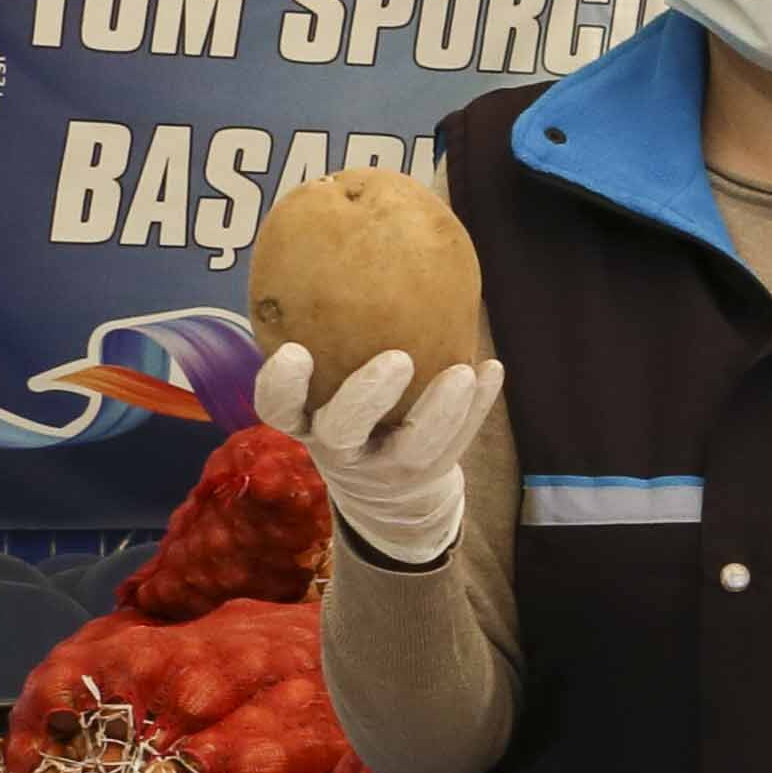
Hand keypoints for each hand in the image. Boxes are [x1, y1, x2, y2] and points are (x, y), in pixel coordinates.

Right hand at [252, 345, 494, 569]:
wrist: (391, 503)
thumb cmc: (356, 430)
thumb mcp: (327, 405)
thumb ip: (333, 361)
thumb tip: (338, 269)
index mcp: (306, 428)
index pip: (277, 411)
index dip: (281, 386)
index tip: (293, 351)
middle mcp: (341, 454)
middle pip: (342, 431)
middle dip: (366, 395)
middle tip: (397, 358)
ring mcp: (387, 471)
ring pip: (413, 447)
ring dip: (440, 409)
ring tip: (463, 372)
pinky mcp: (428, 477)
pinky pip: (458, 444)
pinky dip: (479, 409)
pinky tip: (494, 371)